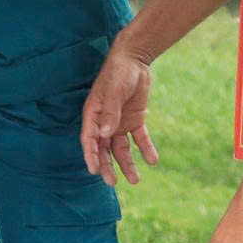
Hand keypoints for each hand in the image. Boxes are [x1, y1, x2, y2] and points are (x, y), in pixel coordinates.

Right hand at [83, 44, 159, 182]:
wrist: (135, 60)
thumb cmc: (118, 73)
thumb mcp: (113, 91)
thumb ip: (110, 113)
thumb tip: (105, 135)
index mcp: (93, 115)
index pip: (89, 139)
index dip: (90, 155)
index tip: (94, 170)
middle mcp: (104, 123)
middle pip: (104, 149)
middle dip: (108, 166)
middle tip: (112, 182)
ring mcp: (119, 123)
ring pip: (121, 149)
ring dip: (127, 164)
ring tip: (135, 180)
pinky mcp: (135, 121)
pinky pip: (140, 139)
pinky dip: (146, 149)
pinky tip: (153, 160)